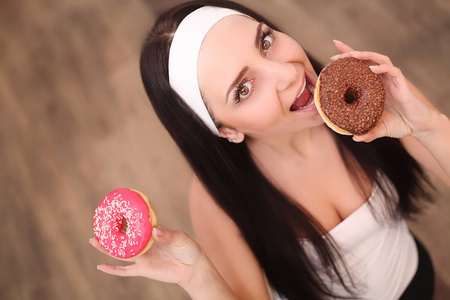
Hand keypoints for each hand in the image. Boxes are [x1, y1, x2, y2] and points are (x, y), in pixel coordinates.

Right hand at [90, 227, 204, 286]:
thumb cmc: (188, 249)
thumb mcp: (180, 238)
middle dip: (111, 232)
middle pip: (124, 237)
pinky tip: (101, 266)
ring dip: (107, 248)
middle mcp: (145, 244)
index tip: (114, 210)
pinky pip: (125, 270)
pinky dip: (113, 269)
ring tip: (93, 241)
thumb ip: (167, 235)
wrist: (193, 268)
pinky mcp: (143, 269)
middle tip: (97, 225)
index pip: (136, 223)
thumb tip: (155, 232)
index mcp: (153, 232)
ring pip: (120, 252)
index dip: (125, 217)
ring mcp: (143, 257)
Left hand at [331, 40, 438, 141]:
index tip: (331, 57)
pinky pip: (393, 71)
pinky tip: (372, 68)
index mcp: (373, 86)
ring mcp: (392, 80)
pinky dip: (382, 68)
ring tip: (353, 55)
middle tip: (336, 50)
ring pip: (379, 59)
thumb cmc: (398, 124)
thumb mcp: (379, 129)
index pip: (358, 68)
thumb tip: (354, 138)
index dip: (346, 60)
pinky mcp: (402, 84)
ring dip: (366, 55)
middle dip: (351, 52)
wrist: (418, 126)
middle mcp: (381, 79)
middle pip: (366, 59)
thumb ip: (367, 133)